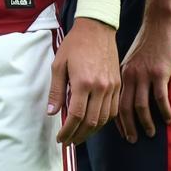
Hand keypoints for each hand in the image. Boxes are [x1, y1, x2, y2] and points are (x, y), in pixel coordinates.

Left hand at [48, 17, 120, 144]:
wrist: (97, 29)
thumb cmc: (74, 44)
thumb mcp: (59, 64)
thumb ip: (56, 90)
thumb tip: (52, 112)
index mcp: (83, 82)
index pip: (76, 116)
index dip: (68, 131)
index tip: (61, 138)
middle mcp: (100, 88)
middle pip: (91, 122)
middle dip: (78, 135)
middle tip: (69, 141)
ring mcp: (112, 87)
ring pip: (104, 119)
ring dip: (91, 132)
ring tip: (79, 136)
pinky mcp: (118, 85)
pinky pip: (113, 111)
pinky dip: (103, 121)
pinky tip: (94, 123)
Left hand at [116, 17, 170, 141]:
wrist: (158, 23)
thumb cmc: (144, 42)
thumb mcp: (127, 58)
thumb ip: (124, 75)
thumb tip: (123, 94)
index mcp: (119, 72)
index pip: (112, 100)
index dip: (114, 119)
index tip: (120, 132)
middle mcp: (128, 75)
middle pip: (123, 107)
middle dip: (127, 127)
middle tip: (132, 140)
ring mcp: (144, 74)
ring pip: (141, 106)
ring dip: (145, 123)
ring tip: (150, 134)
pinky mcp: (159, 73)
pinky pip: (160, 98)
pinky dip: (163, 111)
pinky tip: (167, 119)